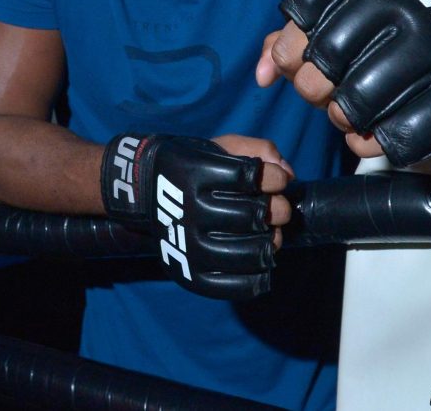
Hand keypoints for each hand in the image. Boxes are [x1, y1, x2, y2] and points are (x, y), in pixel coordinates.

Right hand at [100, 133, 291, 299]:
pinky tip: (263, 264)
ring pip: (248, 250)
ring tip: (270, 234)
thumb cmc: (193, 166)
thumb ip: (257, 149)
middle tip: (277, 208)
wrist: (143, 191)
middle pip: (253, 215)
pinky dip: (258, 278)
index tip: (277, 179)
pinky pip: (233, 285)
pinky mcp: (189, 274)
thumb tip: (287, 174)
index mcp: (194, 171)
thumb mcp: (219, 145)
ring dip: (271, 242)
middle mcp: (188, 208)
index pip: (250, 177)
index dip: (274, 177)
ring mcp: (187, 244)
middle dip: (277, 209)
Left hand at [268, 0, 430, 166]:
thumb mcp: (342, 10)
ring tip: (349, 113)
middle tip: (328, 94)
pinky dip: (370, 143)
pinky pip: (396, 135)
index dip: (290, 56)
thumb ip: (293, 36)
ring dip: (341, 119)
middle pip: (321, 68)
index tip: (306, 63)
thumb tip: (261, 75)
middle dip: (312, 91)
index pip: (298, 24)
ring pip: (354, 105)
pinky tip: (369, 134)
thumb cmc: (389, 20)